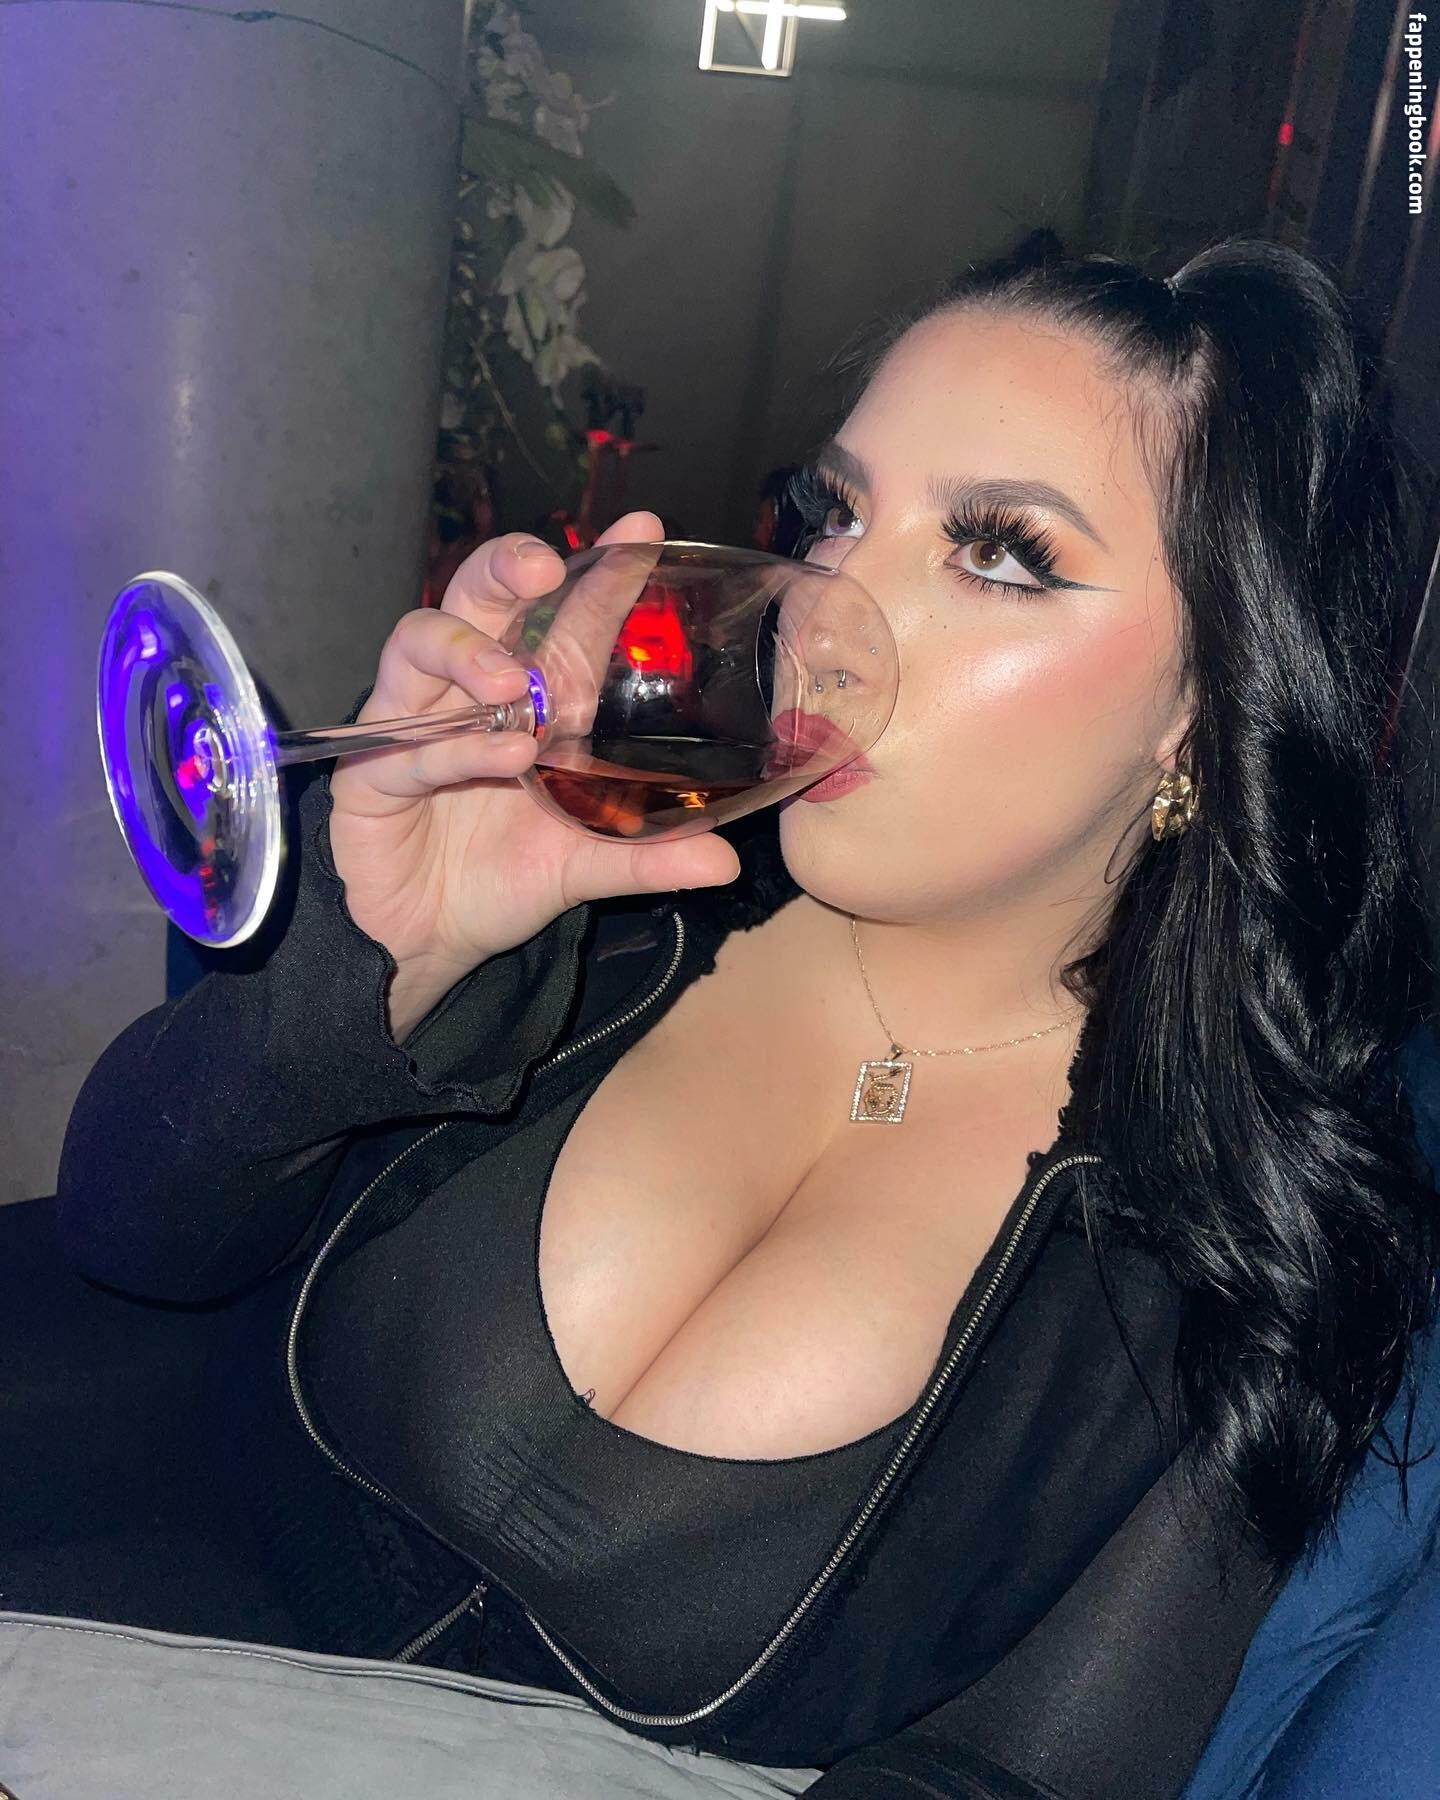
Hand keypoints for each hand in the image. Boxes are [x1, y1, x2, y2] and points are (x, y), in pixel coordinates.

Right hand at [327, 514, 740, 1037]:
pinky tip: (497, 756)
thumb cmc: (503, 877)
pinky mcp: (371, 772)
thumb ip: (650, 856)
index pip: (563, 616)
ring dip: (464, 650)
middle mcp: (469, 693)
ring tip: (509, 682)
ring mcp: (414, 724)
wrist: (431, 939)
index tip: (641, 531)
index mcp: (528, 696)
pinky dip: (452, 747)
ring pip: (417, 645)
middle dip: (504, 567)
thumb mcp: (588, 866)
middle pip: (474, 597)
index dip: (599, 570)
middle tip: (541, 566)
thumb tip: (727, 865)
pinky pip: (405, 745)